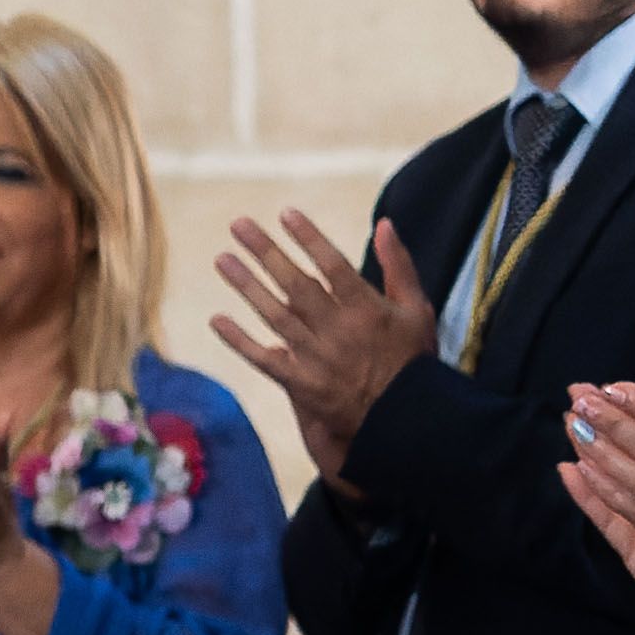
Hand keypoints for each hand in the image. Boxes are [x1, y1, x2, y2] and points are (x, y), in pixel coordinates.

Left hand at [212, 212, 439, 487]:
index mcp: (367, 309)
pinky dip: (238, 341)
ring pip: (274, 315)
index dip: (309, 238)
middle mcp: (337, 329)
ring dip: (246, 286)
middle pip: (296, 284)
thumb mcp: (418, 310)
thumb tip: (385, 224)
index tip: (285, 213)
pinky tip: (216, 320)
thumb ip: (399, 266)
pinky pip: (263, 359)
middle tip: (238, 225)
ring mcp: (316, 356)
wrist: (406, 421)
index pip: (333, 265)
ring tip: (222, 259)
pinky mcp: (300, 383)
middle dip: (266, 252)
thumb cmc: (413, 360)